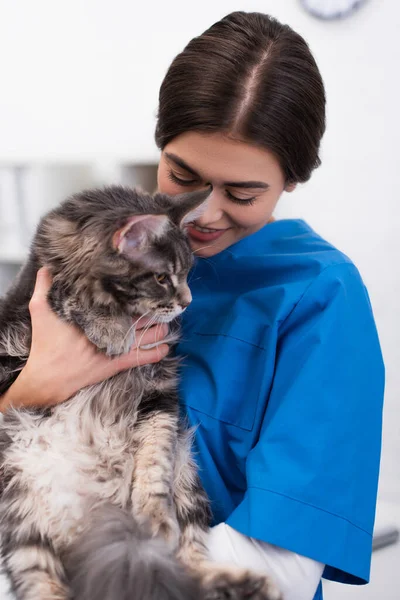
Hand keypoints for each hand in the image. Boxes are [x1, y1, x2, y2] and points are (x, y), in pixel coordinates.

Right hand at [0, 267, 168, 409]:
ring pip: (144, 336)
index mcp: (93, 315)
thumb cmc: (44, 343)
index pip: (119, 301)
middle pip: (138, 316)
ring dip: (158, 329)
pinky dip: (155, 353)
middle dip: (152, 310)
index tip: (145, 284)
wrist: (47, 378)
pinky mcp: (114, 365)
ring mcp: (113, 348)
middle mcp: (107, 330)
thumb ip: (44, 287)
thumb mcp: (40, 310)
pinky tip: (166, 348)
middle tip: (163, 302)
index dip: (134, 293)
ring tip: (167, 322)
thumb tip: (46, 267)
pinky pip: (140, 359)